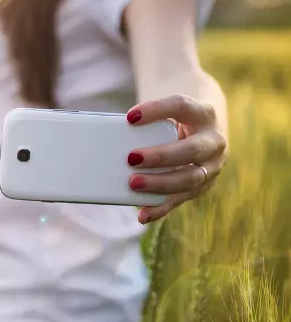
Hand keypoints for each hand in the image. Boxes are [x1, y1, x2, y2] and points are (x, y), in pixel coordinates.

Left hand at [125, 94, 227, 223]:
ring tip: (133, 184)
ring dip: (159, 184)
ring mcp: (212, 166)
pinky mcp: (202, 187)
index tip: (130, 117)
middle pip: (191, 149)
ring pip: (190, 179)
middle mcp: (214, 141)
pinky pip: (181, 199)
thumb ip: (147, 123)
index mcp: (203, 114)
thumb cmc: (176, 121)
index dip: (157, 110)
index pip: (182, 106)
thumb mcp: (169, 114)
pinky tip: (143, 215)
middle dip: (161, 156)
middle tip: (131, 158)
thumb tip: (107, 138)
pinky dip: (160, 208)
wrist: (204, 133)